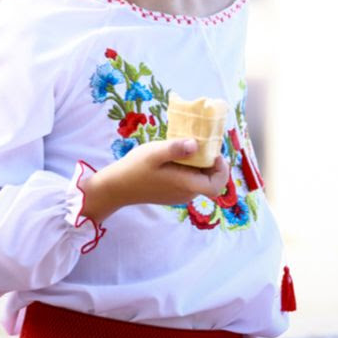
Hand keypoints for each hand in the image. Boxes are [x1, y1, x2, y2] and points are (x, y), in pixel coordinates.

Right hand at [80, 139, 229, 222]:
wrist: (116, 187)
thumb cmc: (135, 169)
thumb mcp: (154, 153)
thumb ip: (175, 148)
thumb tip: (196, 144)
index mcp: (185, 185)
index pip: (216, 185)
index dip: (222, 169)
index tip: (213, 152)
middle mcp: (186, 193)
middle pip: (210, 180)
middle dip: (211, 161)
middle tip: (201, 143)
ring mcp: (179, 195)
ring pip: (200, 179)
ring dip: (200, 163)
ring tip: (187, 146)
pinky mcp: (172, 192)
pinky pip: (190, 180)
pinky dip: (190, 168)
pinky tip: (177, 156)